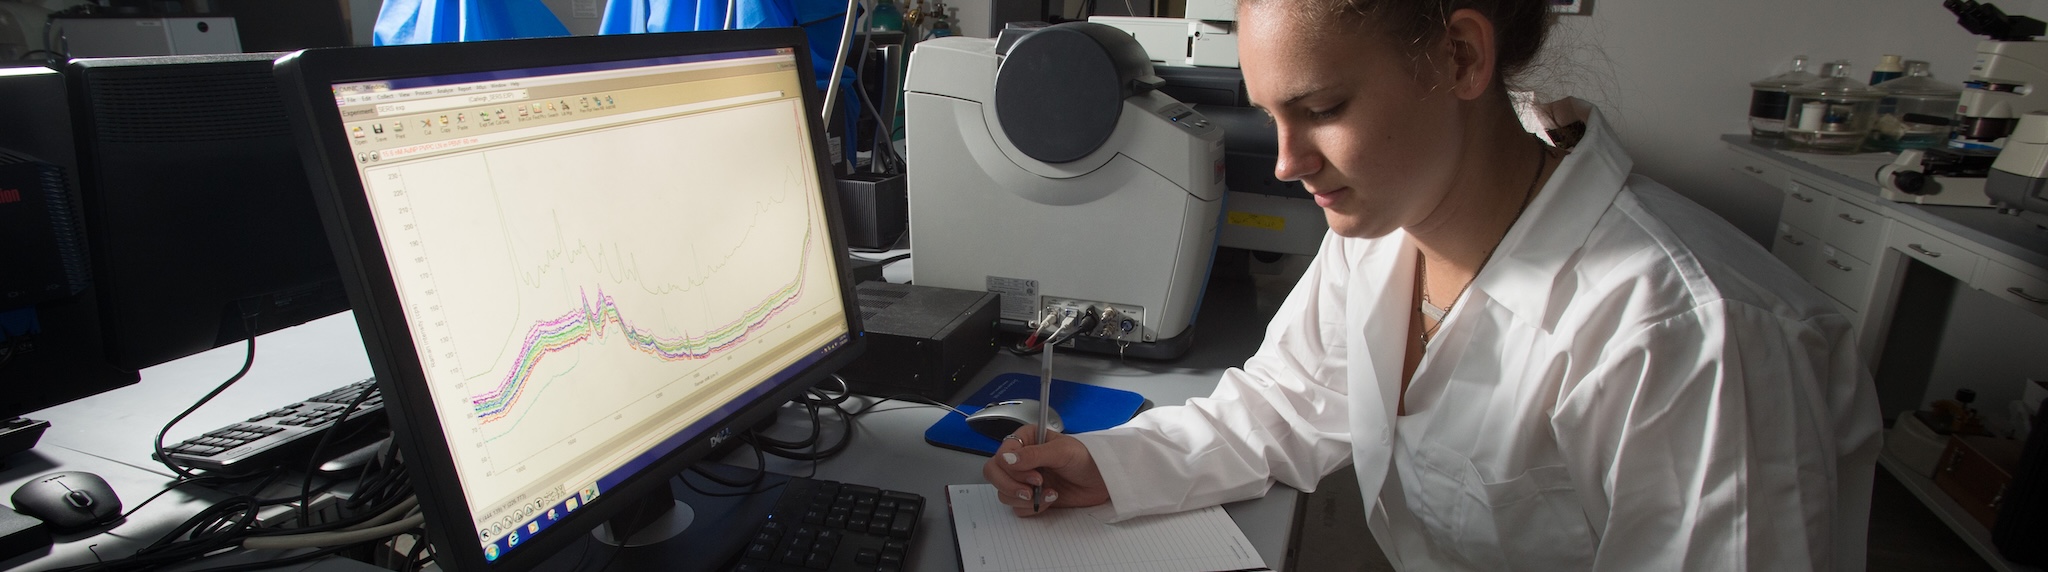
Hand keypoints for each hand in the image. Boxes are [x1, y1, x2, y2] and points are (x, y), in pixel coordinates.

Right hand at [982, 425, 1109, 515]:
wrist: (1102, 480)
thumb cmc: (1087, 458)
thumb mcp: (1061, 452)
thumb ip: (1033, 455)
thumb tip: (1006, 458)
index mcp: (1026, 440)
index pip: (1000, 455)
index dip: (1011, 469)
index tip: (1035, 476)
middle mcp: (1021, 458)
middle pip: (994, 474)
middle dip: (1010, 486)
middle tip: (1031, 491)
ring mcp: (1024, 479)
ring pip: (1003, 492)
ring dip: (1024, 498)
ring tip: (1049, 494)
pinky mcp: (1031, 497)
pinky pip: (1017, 507)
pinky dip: (1033, 507)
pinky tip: (1051, 499)